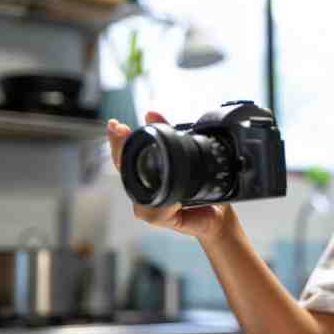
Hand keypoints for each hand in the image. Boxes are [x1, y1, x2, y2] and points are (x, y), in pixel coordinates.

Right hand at [106, 111, 234, 239]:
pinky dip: (164, 207)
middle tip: (120, 130)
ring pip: (137, 195)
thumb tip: (151, 113)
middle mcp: (144, 191)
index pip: (124, 157)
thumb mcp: (187, 156)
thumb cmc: (202, 188)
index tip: (115, 125)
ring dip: (143, 179)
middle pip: (124, 172)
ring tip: (154, 164)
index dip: (117, 141)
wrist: (218, 214)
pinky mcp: (162, 220)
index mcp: (147, 177)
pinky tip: (175, 202)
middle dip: (120, 150)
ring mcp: (150, 208)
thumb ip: (169, 133)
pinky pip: (154, 214)